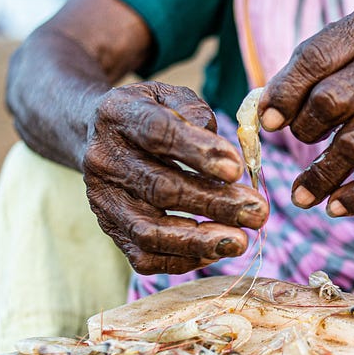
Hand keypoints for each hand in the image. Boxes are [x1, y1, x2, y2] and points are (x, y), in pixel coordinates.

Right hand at [81, 81, 268, 274]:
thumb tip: (222, 151)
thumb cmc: (149, 113)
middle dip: (215, 203)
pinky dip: (182, 259)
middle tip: (258, 211)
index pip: (157, 133)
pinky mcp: (109, 229)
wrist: (95, 132)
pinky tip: (215, 251)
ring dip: (199, 240)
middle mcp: (103, 159)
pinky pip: (143, 257)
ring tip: (241, 241)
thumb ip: (195, 112)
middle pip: (160, 188)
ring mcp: (102, 200)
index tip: (237, 169)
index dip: (198, 152)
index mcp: (118, 115)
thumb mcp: (168, 95)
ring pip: (149, 231)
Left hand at [260, 5, 353, 216]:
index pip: (314, 58)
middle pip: (331, 101)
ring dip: (322, 176)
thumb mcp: (347, 54)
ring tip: (301, 195)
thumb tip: (262, 114)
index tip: (267, 121)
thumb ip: (304, 75)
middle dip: (305, 129)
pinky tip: (334, 207)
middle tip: (300, 139)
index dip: (285, 93)